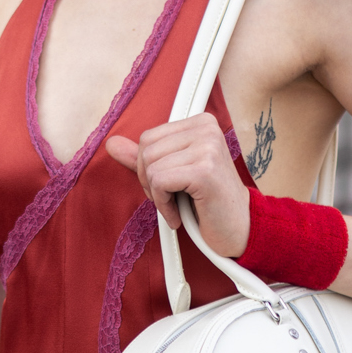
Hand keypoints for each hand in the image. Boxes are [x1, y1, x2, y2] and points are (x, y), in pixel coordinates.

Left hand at [104, 112, 250, 259]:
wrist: (240, 230)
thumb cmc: (209, 203)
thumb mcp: (174, 173)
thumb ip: (145, 157)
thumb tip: (112, 143)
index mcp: (201, 122)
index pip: (149, 137)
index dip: (148, 168)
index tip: (167, 186)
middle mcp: (206, 128)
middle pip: (146, 150)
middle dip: (150, 182)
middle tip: (171, 199)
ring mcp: (207, 147)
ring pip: (150, 167)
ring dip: (158, 196)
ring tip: (177, 206)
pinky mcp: (205, 170)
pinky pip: (159, 182)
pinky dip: (163, 205)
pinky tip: (179, 215)